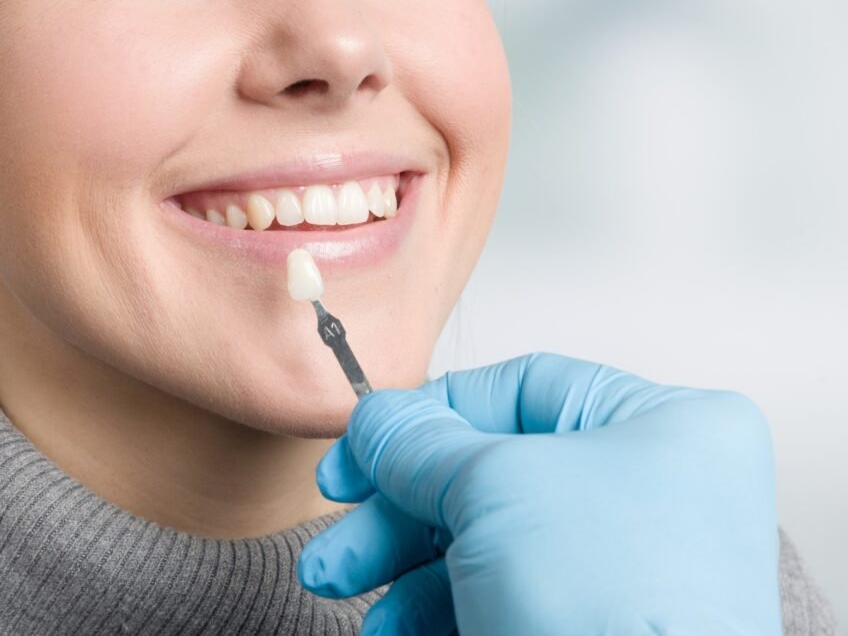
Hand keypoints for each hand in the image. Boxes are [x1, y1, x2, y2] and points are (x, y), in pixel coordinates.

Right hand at [297, 353, 781, 634]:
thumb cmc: (599, 597)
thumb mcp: (491, 487)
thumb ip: (420, 442)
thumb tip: (374, 416)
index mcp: (666, 426)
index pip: (520, 388)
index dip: (427, 413)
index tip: (357, 448)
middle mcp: (656, 489)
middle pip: (492, 469)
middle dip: (395, 505)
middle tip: (332, 537)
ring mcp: (629, 566)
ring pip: (488, 539)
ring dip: (400, 564)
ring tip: (335, 587)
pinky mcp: (597, 624)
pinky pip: (505, 596)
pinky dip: (438, 609)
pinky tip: (389, 631)